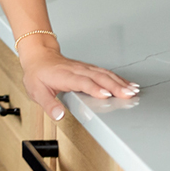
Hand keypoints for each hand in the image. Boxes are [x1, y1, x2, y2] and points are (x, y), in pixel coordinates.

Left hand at [19, 43, 139, 119]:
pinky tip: (126, 84)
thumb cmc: (38, 73)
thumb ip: (49, 104)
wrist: (38, 55)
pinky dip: (117, 78)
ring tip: (133, 90)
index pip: (82, 82)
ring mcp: (83, 68)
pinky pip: (104, 72)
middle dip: (115, 86)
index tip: (106, 96)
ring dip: (119, 82)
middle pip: (98, 77)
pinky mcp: (87, 68)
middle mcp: (76, 70)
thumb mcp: (37, 91)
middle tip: (129, 94)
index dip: (95, 89)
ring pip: (103, 73)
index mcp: (64, 76)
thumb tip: (59, 115)